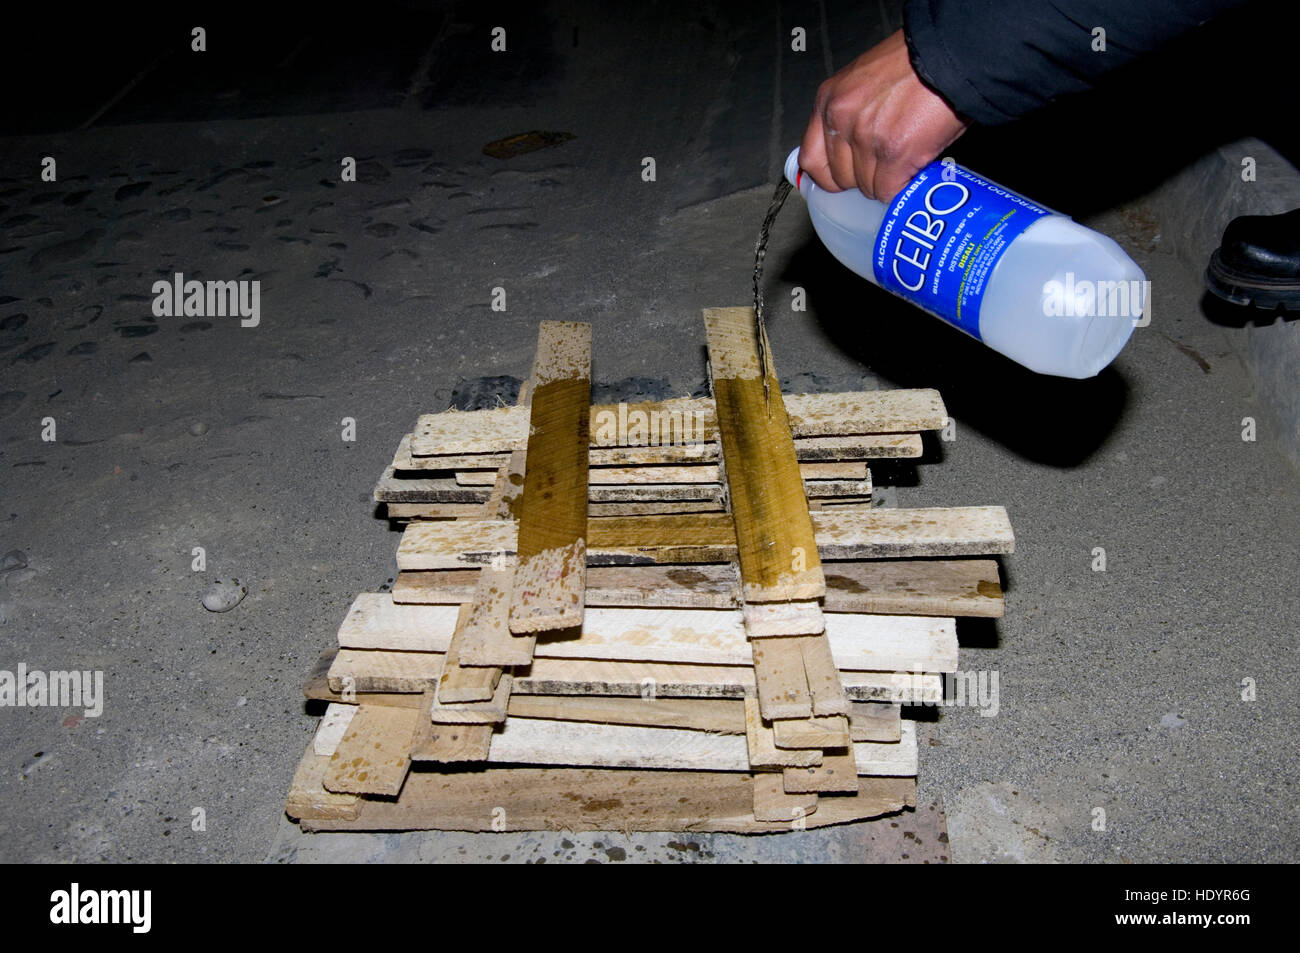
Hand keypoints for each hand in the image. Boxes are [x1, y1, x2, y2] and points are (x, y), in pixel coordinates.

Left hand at [800, 29, 968, 200]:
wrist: (950, 52)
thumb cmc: (916, 62)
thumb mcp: (865, 81)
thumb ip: (849, 114)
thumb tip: (849, 151)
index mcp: (829, 99)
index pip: (811, 159)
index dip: (831, 174)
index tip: (846, 175)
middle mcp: (841, 119)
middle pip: (840, 178)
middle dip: (864, 177)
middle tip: (886, 163)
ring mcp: (865, 138)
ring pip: (867, 187)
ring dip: (888, 180)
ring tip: (906, 158)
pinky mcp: (894, 153)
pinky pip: (889, 190)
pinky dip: (903, 187)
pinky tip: (914, 169)